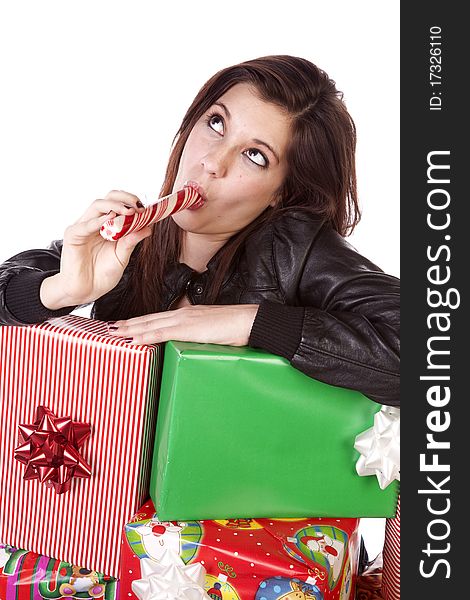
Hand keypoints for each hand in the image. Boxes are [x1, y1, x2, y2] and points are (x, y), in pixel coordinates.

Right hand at [40, 190, 151, 308]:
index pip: (118, 203)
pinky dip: (99, 221)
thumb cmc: (102, 275)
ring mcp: (83, 227)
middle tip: (138, 206)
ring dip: (115, 206)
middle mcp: (94, 222)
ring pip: (97, 205)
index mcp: (106, 225)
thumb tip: (148, 227)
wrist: (86, 292)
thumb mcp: (122, 256)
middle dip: (125, 198)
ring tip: (129, 212)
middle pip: (108, 199)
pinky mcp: (73, 235)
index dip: (132, 202)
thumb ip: (132, 241)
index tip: (146, 208)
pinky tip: (110, 220)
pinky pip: (86, 224)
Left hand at [107, 304, 259, 345]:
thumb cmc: (235, 327)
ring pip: (151, 324)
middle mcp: (182, 314)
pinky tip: (133, 340)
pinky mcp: (189, 328)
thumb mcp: (212, 331)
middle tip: (108, 328)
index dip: (139, 322)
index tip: (123, 325)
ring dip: (130, 329)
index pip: (157, 318)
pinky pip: (162, 333)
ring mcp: (184, 320)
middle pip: (149, 320)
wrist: (249, 321)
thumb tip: (192, 344)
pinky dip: (146, 336)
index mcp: (187, 315)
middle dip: (127, 324)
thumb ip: (199, 335)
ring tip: (113, 333)